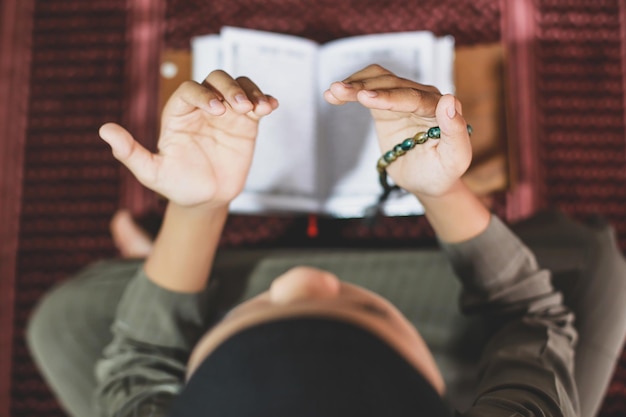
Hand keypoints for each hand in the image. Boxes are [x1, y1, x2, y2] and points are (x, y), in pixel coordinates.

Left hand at [99, 70, 278, 207]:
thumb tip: (104, 130)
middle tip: (239, 108)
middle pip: (216, 79)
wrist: (207, 199)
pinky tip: (271, 107)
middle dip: (229, 88)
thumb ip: (130, 153)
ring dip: (249, 92)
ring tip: (258, 108)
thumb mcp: (152, 174)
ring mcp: (226, 113)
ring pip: (238, 86)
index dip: (203, 94)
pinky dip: (264, 101)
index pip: (189, 91)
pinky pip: (256, 103)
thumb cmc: (177, 186)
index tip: (217, 110)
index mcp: (178, 114)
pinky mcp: (246, 123)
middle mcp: (202, 108)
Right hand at [324, 64, 470, 197]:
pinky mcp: (387, 104)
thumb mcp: (455, 158)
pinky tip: (333, 94)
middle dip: (363, 88)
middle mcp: (424, 96)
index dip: (388, 97)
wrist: (430, 179)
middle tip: (337, 90)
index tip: (365, 98)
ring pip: (378, 81)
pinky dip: (352, 90)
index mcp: (441, 109)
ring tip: (332, 91)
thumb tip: (449, 99)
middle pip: (391, 85)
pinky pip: (369, 90)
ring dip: (355, 83)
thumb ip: (455, 130)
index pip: (413, 98)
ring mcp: (404, 98)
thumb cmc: (444, 171)